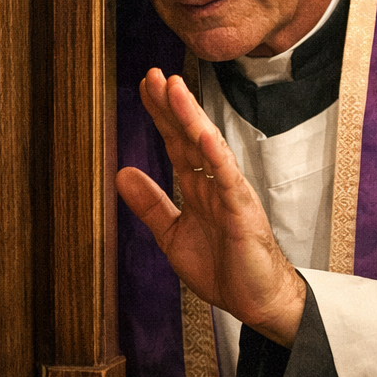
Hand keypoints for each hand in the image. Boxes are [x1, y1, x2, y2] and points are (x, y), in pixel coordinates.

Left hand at [115, 70, 304, 345]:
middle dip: (173, 105)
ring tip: (175, 90)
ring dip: (192, 118)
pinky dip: (216, 157)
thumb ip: (151, 203)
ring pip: (209, 148)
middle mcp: (215, 183)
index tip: (145, 86)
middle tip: (153, 74)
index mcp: (199, 186)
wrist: (254, 302)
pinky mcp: (242, 213)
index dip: (161, 115)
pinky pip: (229, 180)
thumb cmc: (223, 267)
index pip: (177, 142)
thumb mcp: (172, 234)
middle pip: (190, 136)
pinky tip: (204, 135)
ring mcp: (230, 194)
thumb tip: (122, 173)